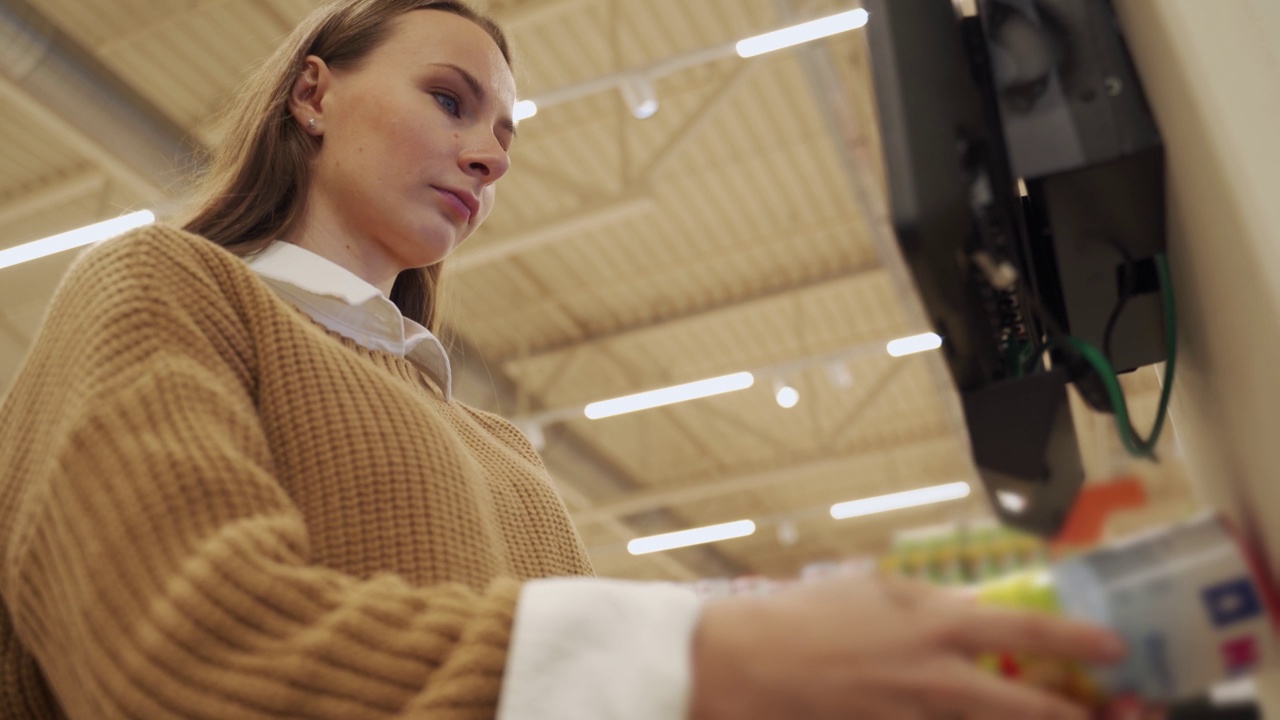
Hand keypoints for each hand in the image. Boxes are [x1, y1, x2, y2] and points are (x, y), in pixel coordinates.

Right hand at [689, 575, 1127, 719]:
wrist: (740, 665)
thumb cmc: (799, 617)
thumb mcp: (868, 589)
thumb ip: (924, 601)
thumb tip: (967, 610)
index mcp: (930, 624)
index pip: (1024, 629)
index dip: (1078, 639)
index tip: (1115, 648)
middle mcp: (933, 677)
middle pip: (1029, 708)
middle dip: (1079, 718)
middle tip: (1115, 718)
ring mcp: (911, 719)